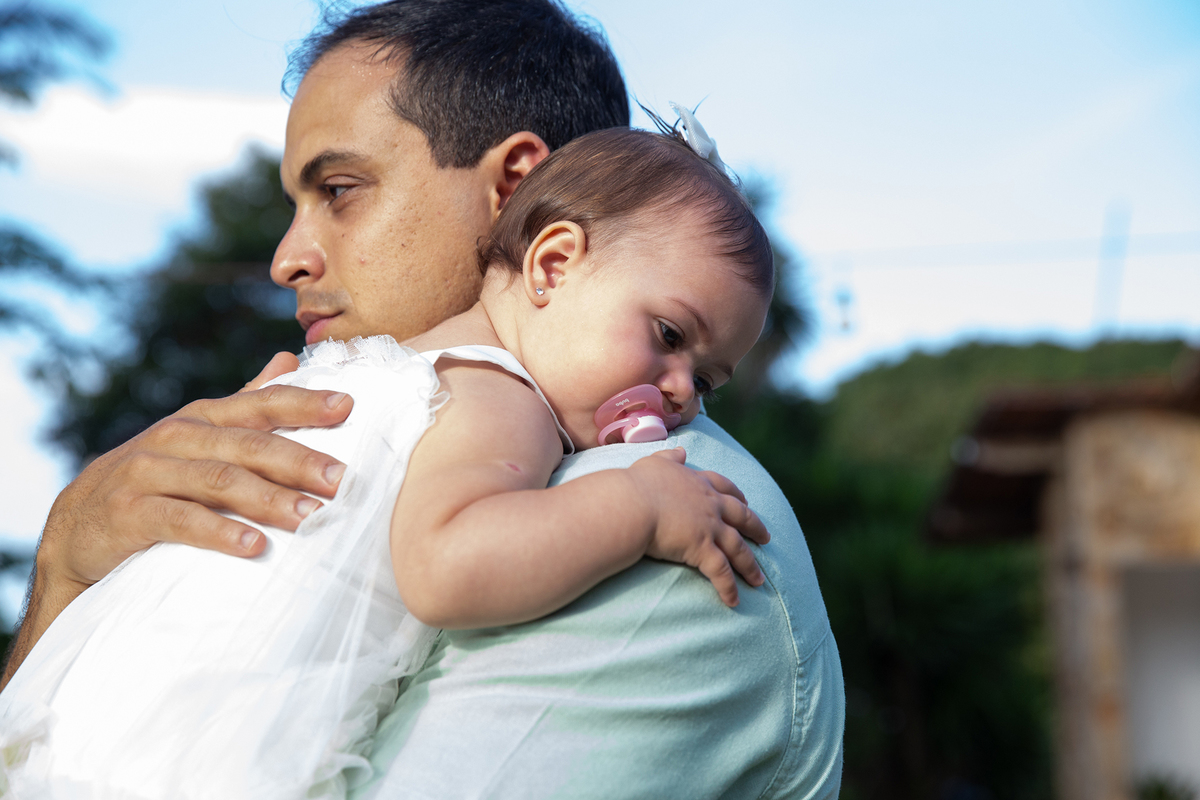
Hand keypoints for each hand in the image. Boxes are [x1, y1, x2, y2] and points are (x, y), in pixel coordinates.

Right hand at [38, 352, 353, 588]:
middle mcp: (178, 437)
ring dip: (270, 499)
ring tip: (311, 517)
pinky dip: (219, 532)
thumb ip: (244, 402)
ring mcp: (150, 473)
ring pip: (220, 481)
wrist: (75, 530)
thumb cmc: (154, 481)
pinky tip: (254, 545)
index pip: (261, 404)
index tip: (348, 407)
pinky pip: (181, 521)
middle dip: (300, 460)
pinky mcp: (129, 512)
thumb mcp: (197, 437)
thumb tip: (288, 359)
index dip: (305, 403)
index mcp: (203, 418)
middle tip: (343, 481)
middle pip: (249, 445)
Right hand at [628, 448, 769, 606]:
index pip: (724, 487)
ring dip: (749, 566)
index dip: (737, 496)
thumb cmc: (636, 484)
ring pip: (737, 548)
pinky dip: (728, 587)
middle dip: (756, 528)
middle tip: (766, 538)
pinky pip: (720, 572)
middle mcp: (709, 505)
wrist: (631, 504)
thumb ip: (669, 457)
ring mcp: (708, 527)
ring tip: (758, 581)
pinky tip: (733, 601)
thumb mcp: (654, 463)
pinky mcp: (702, 549)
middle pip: (741, 517)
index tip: (746, 502)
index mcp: (697, 483)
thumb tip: (681, 450)